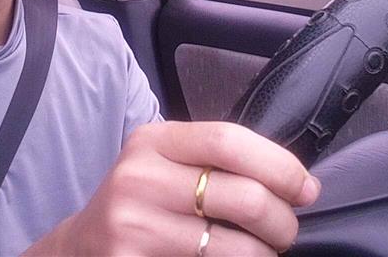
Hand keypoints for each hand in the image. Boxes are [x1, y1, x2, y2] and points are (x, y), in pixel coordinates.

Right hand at [25, 121, 320, 255]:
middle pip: (245, 198)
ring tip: (261, 253)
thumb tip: (300, 183)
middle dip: (283, 222)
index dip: (280, 166)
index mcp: (151, 142)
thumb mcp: (164, 165)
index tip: (306, 188)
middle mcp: (139, 181)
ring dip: (266, 256)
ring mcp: (135, 230)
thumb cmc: (141, 203)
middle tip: (285, 232)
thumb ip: (217, 161)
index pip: (229, 141)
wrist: (81, 249)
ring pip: (238, 250)